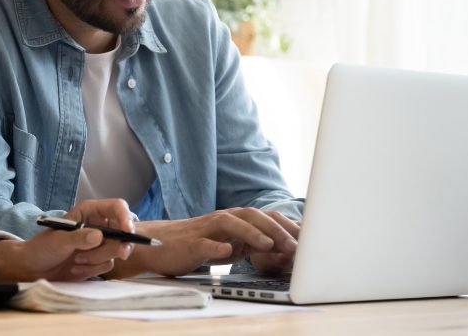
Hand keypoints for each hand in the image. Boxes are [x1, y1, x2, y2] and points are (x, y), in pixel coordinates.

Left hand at [0, 199, 134, 280]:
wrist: (34, 269)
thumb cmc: (42, 248)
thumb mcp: (59, 241)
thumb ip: (79, 238)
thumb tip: (99, 236)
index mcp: (89, 212)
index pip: (116, 207)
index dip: (126, 217)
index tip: (128, 231)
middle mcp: (98, 225)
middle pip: (123, 231)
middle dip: (119, 244)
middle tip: (122, 254)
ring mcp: (100, 244)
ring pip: (116, 250)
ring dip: (97, 259)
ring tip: (76, 260)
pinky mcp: (99, 260)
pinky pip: (108, 265)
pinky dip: (93, 269)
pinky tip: (77, 268)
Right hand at [108, 208, 298, 278]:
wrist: (158, 245)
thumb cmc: (197, 245)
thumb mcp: (230, 245)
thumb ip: (252, 244)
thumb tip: (284, 251)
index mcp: (234, 220)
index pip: (265, 217)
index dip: (287, 226)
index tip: (309, 241)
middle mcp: (222, 220)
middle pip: (252, 215)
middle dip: (276, 229)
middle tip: (295, 245)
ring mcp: (206, 230)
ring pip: (230, 223)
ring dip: (252, 233)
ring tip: (269, 245)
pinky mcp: (190, 244)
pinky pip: (204, 243)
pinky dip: (216, 247)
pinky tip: (227, 252)